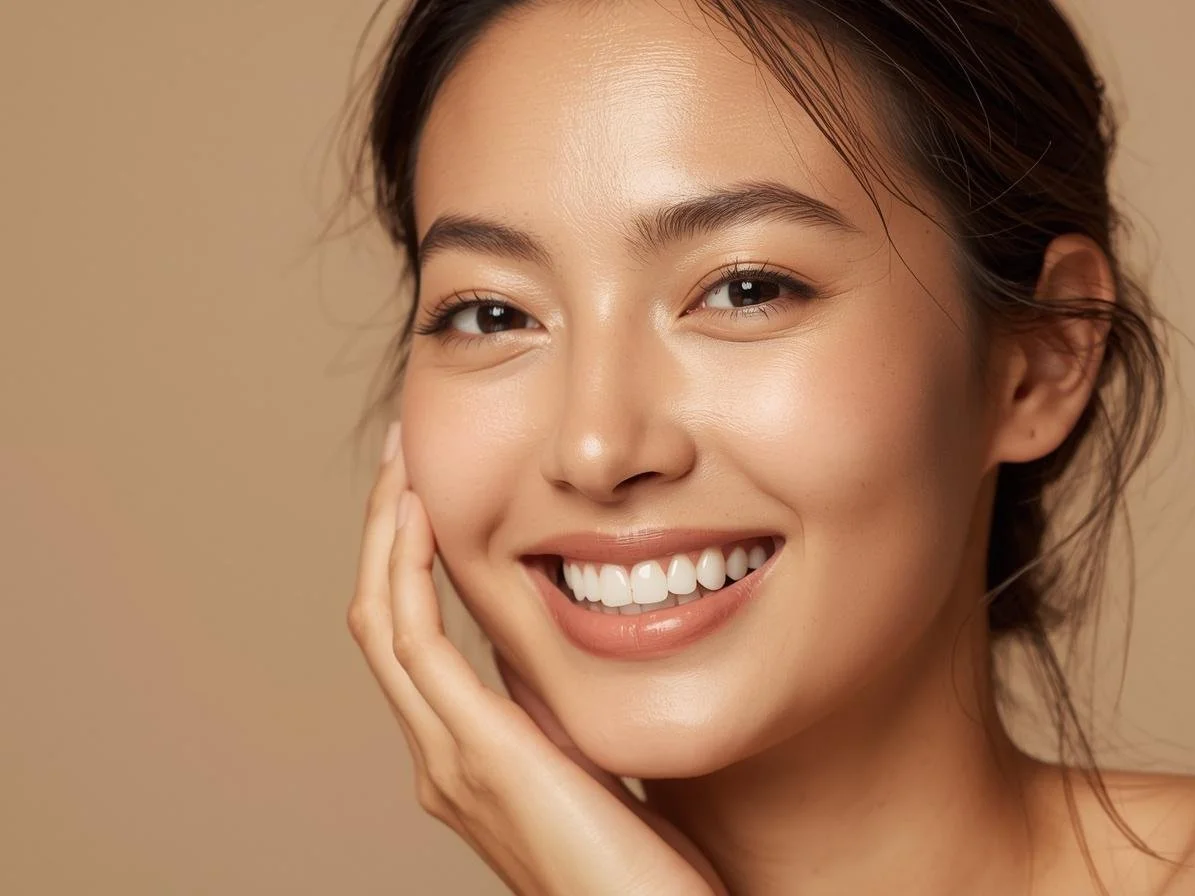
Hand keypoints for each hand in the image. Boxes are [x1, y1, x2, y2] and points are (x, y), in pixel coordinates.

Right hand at [346, 424, 724, 895]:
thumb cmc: (644, 872)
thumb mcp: (596, 770)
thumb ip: (558, 718)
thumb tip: (550, 656)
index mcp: (468, 757)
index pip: (416, 641)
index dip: (411, 563)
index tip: (428, 493)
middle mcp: (443, 758)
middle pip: (383, 620)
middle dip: (384, 533)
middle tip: (399, 455)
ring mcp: (450, 760)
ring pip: (384, 623)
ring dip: (383, 538)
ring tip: (398, 465)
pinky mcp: (476, 756)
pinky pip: (416, 645)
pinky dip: (406, 573)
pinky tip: (417, 517)